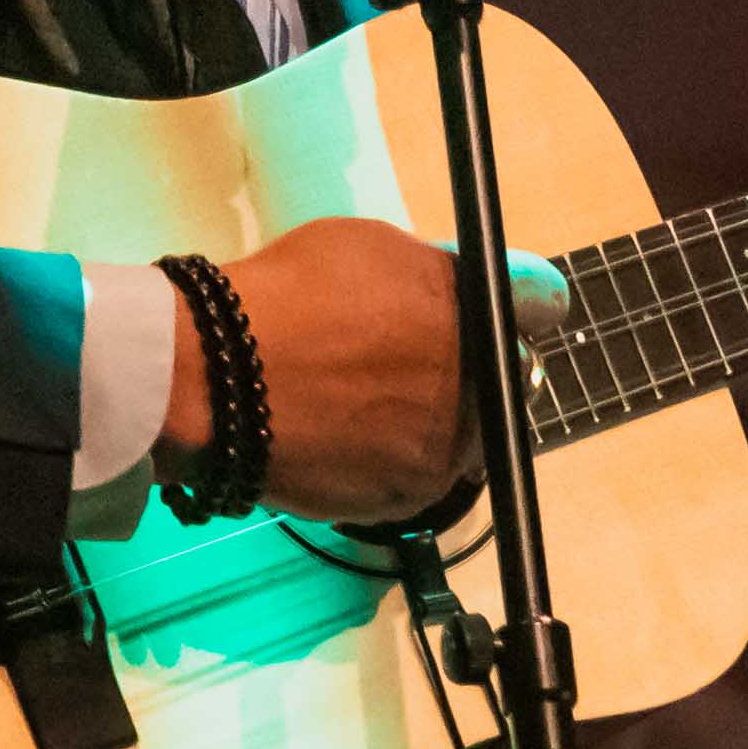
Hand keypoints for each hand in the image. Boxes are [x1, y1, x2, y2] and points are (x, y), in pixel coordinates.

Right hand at [197, 216, 559, 525]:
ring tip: (358, 415)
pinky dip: (381, 467)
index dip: (506, 320)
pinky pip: (407, 481)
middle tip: (404, 377)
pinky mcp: (405, 500)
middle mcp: (481, 387)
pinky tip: (339, 446)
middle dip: (463, 380)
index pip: (529, 316)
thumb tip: (453, 291)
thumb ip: (430, 274)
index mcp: (479, 317)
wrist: (218, 373)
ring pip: (451, 441)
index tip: (478, 327)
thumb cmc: (292, 293)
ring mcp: (446, 451)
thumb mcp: (374, 248)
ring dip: (421, 429)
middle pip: (493, 387)